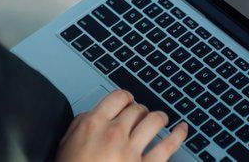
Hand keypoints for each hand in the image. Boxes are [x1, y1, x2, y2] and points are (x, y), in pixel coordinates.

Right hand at [56, 90, 187, 161]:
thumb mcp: (66, 144)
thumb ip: (81, 124)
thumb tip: (95, 113)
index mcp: (94, 125)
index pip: (118, 97)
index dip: (126, 97)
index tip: (128, 101)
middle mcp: (114, 134)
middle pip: (137, 109)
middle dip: (140, 110)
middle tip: (141, 114)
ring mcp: (132, 151)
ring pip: (154, 121)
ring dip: (159, 118)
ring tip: (161, 119)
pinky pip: (169, 145)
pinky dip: (179, 135)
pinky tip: (182, 130)